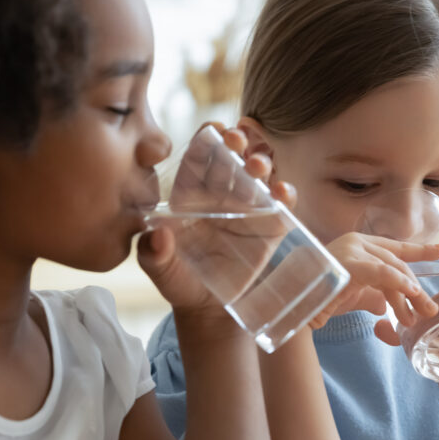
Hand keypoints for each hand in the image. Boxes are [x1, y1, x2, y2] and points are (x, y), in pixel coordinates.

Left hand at [138, 122, 295, 317]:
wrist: (207, 308)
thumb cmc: (179, 281)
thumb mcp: (160, 270)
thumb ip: (153, 253)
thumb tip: (158, 235)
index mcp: (191, 194)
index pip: (199, 159)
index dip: (207, 141)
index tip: (214, 130)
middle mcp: (220, 195)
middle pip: (231, 158)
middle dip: (237, 143)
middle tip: (237, 141)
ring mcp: (247, 208)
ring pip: (258, 175)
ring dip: (261, 163)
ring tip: (258, 166)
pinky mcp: (269, 227)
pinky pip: (281, 205)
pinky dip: (285, 195)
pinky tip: (282, 193)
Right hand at [308, 232, 438, 345]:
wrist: (293, 308)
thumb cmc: (318, 300)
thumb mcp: (354, 296)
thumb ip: (373, 295)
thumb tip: (385, 306)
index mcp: (358, 245)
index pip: (395, 247)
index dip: (419, 250)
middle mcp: (355, 242)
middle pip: (397, 263)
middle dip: (415, 288)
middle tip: (430, 310)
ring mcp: (350, 249)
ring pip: (392, 269)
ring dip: (409, 294)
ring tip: (419, 314)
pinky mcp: (348, 262)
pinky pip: (381, 272)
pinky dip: (398, 282)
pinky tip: (410, 293)